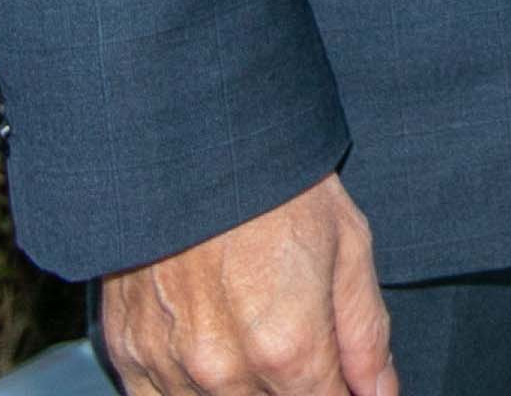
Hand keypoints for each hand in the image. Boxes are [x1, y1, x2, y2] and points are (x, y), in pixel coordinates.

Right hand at [95, 173, 394, 395]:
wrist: (192, 140)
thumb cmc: (276, 184)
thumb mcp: (348, 246)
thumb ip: (366, 336)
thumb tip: (382, 395)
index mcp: (287, 348)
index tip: (339, 380)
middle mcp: (223, 370)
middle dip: (293, 388)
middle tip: (296, 341)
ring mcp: (169, 364)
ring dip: (242, 391)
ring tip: (252, 335)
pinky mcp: (128, 350)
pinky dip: (186, 390)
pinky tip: (207, 356)